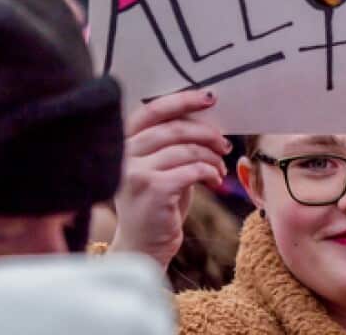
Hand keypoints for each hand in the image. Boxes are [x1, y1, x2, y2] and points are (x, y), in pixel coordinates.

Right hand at [111, 90, 230, 268]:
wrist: (143, 247)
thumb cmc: (156, 203)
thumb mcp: (158, 166)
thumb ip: (169, 142)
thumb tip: (204, 116)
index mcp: (121, 142)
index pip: (152, 110)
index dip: (182, 100)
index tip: (209, 98)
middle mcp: (123, 154)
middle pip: (174, 129)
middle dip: (206, 133)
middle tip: (223, 144)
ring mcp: (136, 172)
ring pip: (187, 149)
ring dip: (211, 157)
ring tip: (219, 167)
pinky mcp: (153, 189)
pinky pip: (193, 169)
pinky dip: (210, 172)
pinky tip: (215, 180)